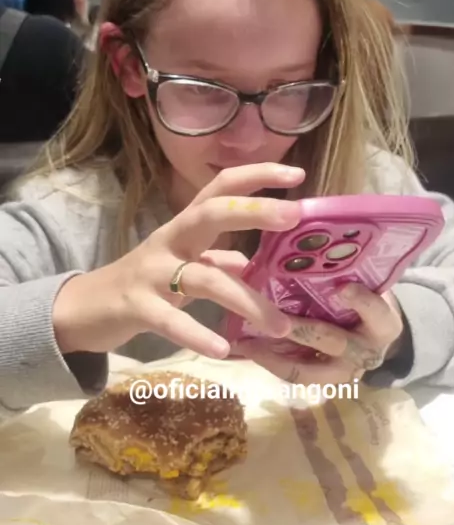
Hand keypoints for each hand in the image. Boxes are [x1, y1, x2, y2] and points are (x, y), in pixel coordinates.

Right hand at [53, 163, 303, 357]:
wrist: (86, 308)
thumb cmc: (143, 283)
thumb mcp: (181, 266)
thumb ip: (214, 261)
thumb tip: (249, 261)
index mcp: (185, 228)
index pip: (221, 188)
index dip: (256, 176)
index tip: (296, 174)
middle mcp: (170, 241)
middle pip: (211, 214)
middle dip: (253, 211)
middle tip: (294, 215)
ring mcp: (151, 273)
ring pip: (203, 278)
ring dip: (245, 300)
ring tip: (280, 325)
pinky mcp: (136, 306)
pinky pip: (170, 320)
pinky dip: (197, 335)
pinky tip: (222, 351)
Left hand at [237, 283, 403, 384]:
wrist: (375, 338)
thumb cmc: (365, 301)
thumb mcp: (367, 286)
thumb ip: (347, 274)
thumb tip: (309, 245)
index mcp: (383, 325)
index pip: (377, 313)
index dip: (361, 302)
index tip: (342, 288)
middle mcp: (365, 353)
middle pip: (333, 342)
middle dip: (300, 330)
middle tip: (273, 318)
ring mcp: (343, 373)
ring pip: (307, 371)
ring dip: (274, 356)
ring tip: (246, 342)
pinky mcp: (322, 383)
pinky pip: (293, 376)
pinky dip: (269, 362)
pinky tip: (246, 347)